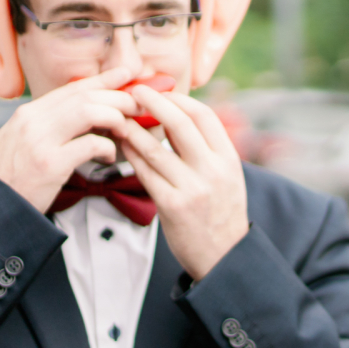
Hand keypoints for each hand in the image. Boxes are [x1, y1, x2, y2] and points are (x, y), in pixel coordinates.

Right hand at [0, 67, 136, 213]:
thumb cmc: (15, 175)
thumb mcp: (23, 140)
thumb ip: (50, 124)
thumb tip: (88, 112)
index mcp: (29, 113)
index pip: (72, 88)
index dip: (103, 80)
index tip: (126, 74)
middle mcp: (33, 121)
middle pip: (85, 97)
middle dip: (118, 99)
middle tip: (138, 108)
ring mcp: (40, 141)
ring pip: (89, 112)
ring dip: (115, 120)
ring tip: (125, 131)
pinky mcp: (50, 164)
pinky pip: (91, 144)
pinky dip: (108, 148)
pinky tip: (110, 157)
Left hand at [111, 86, 249, 280]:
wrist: (223, 255)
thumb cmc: (221, 212)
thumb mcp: (227, 177)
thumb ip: (207, 150)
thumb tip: (176, 117)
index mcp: (229, 160)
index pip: (204, 116)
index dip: (179, 99)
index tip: (160, 91)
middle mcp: (213, 171)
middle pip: (180, 124)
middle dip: (153, 102)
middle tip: (134, 92)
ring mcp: (192, 188)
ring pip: (155, 148)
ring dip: (133, 129)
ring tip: (120, 117)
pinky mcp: (171, 206)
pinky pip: (145, 173)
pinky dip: (131, 155)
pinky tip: (122, 145)